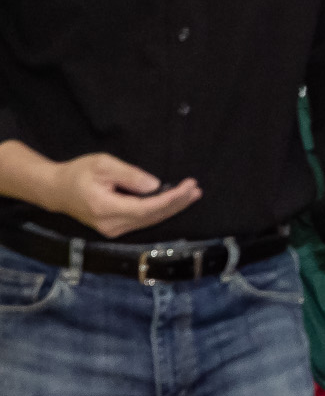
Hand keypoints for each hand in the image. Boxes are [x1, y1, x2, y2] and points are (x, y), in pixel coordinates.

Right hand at [40, 153, 200, 238]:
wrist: (57, 190)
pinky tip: (175, 202)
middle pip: (151, 217)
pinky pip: (144, 221)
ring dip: (173, 208)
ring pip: (150, 221)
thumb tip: (155, 185)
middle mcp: (110, 224)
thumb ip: (129, 175)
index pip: (146, 208)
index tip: (188, 187)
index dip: (170, 199)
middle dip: (177, 203)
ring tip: (192, 194)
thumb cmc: (79, 173)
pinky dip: (161, 211)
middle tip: (196, 188)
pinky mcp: (115, 228)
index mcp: (105, 208)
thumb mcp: (103, 165)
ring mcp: (113, 230)